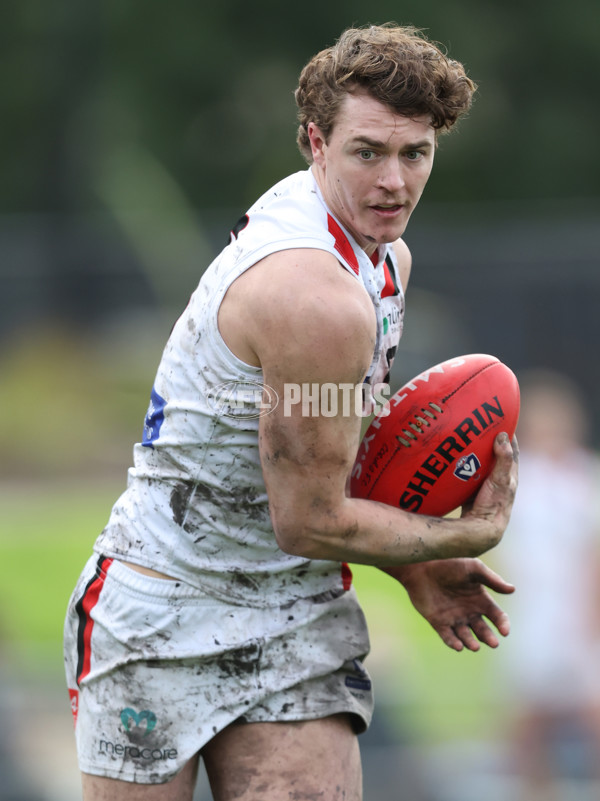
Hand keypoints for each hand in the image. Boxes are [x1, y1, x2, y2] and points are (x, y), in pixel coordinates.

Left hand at [383, 558, 514, 651]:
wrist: (422, 564)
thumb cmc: (449, 563)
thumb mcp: (473, 568)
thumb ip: (492, 579)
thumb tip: (513, 589)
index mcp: (480, 599)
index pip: (497, 616)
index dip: (503, 624)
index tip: (505, 631)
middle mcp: (469, 612)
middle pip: (483, 630)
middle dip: (489, 638)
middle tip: (493, 643)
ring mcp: (454, 618)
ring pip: (466, 636)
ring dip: (471, 643)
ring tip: (475, 646)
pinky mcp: (438, 622)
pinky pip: (447, 636)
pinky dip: (453, 643)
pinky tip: (459, 646)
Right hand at [462, 433, 518, 540]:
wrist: (481, 529)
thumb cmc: (494, 504)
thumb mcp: (501, 480)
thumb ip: (503, 459)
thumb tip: (503, 435)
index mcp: (510, 475)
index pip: (512, 449)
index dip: (508, 434)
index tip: (501, 419)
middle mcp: (501, 480)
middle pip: (497, 456)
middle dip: (490, 442)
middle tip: (479, 427)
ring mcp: (487, 487)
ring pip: (483, 465)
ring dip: (476, 454)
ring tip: (465, 440)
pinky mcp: (474, 493)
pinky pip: (470, 475)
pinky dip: (465, 467)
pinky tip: (455, 462)